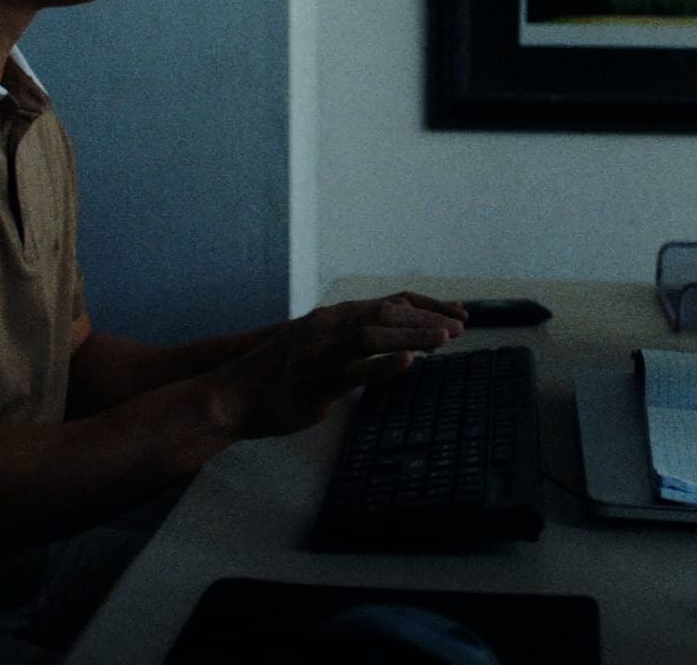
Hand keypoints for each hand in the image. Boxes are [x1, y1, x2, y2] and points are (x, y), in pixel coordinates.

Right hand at [219, 292, 465, 438]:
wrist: (233, 394)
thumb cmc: (279, 373)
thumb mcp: (319, 349)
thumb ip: (352, 343)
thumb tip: (393, 346)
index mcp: (335, 318)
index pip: (391, 302)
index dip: (427, 305)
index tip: (459, 312)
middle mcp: (331, 327)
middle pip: (388, 312)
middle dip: (427, 318)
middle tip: (462, 327)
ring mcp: (322, 352)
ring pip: (373, 335)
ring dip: (412, 335)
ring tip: (445, 339)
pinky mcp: (315, 381)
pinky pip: (352, 371)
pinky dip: (381, 365)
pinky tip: (407, 363)